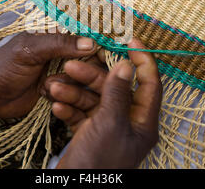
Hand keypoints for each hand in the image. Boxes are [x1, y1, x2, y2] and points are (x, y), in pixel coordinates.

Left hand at [0, 32, 96, 118]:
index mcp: (54, 35)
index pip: (83, 34)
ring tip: (45, 86)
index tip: (103, 53)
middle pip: (88, 58)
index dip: (95, 43)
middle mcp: (61, 52)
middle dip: (82, 68)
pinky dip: (63, 95)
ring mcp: (60, 72)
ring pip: (82, 78)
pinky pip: (73, 93)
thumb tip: (91, 43)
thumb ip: (59, 44)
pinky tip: (44, 94)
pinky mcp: (58, 91)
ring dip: (67, 84)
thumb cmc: (3, 67)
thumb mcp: (30, 51)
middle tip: (65, 73)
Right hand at [47, 39, 161, 168]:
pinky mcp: (90, 133)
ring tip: (54, 88)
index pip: (150, 83)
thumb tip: (126, 65)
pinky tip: (56, 106)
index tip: (131, 40)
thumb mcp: (109, 124)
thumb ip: (117, 92)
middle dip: (91, 76)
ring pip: (93, 99)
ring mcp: (108, 127)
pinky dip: (69, 109)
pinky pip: (82, 113)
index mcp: (143, 121)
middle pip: (113, 88)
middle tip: (70, 65)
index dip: (143, 60)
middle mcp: (128, 122)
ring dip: (73, 92)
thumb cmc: (99, 163)